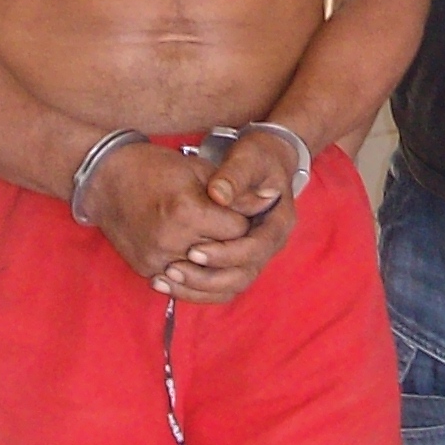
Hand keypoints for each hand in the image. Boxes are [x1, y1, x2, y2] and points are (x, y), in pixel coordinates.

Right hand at [87, 141, 267, 303]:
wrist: (106, 180)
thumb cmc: (155, 168)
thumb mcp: (199, 171)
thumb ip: (235, 193)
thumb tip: (271, 199)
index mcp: (187, 211)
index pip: (237, 230)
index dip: (243, 220)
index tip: (239, 212)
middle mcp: (171, 240)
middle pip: (224, 255)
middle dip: (234, 243)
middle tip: (234, 231)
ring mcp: (157, 259)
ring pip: (205, 277)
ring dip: (217, 265)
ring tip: (222, 249)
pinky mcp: (146, 269)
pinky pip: (181, 284)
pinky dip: (195, 275)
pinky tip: (201, 263)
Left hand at [175, 126, 304, 301]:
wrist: (264, 162)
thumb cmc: (257, 157)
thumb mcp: (248, 159)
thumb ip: (234, 176)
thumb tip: (217, 195)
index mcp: (279, 222)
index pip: (255, 249)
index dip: (225, 253)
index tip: (193, 249)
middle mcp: (271, 244)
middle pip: (243, 275)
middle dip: (207, 276)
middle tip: (173, 268)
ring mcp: (256, 253)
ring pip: (231, 285)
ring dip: (199, 286)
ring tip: (165, 277)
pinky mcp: (240, 257)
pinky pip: (222, 284)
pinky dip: (197, 287)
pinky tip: (168, 282)